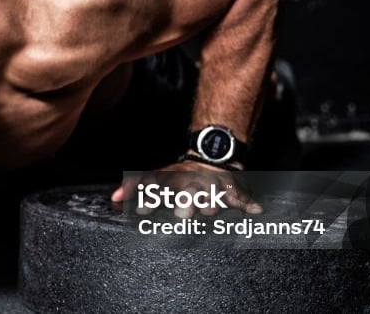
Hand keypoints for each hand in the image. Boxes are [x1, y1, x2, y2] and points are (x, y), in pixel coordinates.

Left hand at [111, 160, 262, 216]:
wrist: (213, 155)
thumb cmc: (181, 174)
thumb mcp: (158, 177)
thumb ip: (135, 187)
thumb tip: (114, 198)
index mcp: (175, 181)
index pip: (159, 189)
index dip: (150, 199)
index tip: (142, 210)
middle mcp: (193, 183)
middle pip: (188, 192)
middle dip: (185, 202)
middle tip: (181, 214)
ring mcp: (213, 185)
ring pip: (213, 193)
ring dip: (212, 201)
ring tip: (211, 209)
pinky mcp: (232, 189)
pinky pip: (241, 197)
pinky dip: (248, 203)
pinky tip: (256, 210)